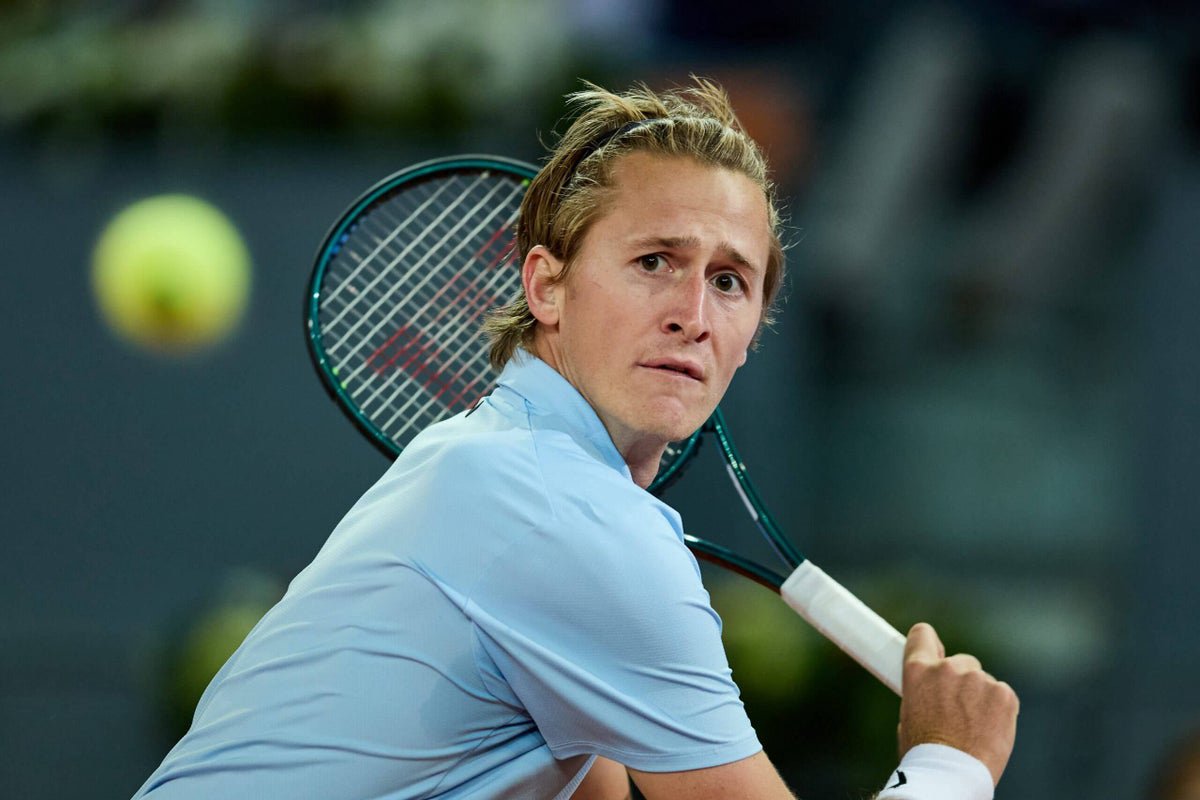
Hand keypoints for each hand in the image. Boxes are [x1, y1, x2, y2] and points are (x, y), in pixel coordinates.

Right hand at [898, 622, 1018, 785]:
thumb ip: (924, 694)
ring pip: (983, 682)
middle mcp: (947, 668)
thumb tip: (935, 693)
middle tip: (959, 711)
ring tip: (974, 729)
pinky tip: (990, 730)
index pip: (922, 635)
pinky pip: (1003, 695)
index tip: (936, 653)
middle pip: (961, 662)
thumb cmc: (925, 753)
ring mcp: (978, 680)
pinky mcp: (1004, 694)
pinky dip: (1000, 711)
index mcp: (918, 671)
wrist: (951, 774)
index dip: (930, 644)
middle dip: (962, 682)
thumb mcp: (909, 715)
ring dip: (981, 698)